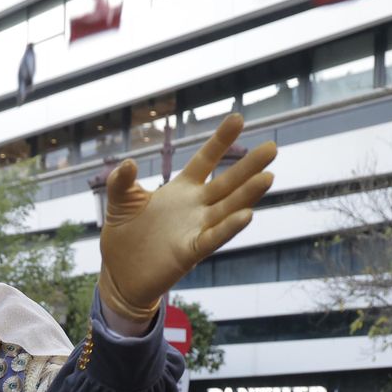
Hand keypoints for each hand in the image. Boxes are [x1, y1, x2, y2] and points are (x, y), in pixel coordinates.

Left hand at [97, 113, 276, 320]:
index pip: (205, 160)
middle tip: (272, 147)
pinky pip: (213, 238)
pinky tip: (246, 215)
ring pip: (227, 208)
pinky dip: (228, 228)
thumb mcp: (119, 201)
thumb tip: (129, 163)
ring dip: (247, 195)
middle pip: (227, 182)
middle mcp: (195, 207)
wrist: (119, 273)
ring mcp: (195, 229)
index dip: (220, 141)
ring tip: (267, 177)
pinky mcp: (190, 252)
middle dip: (249, 165)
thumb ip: (122, 181)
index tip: (238, 117)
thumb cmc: (123, 234)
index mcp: (181, 190)